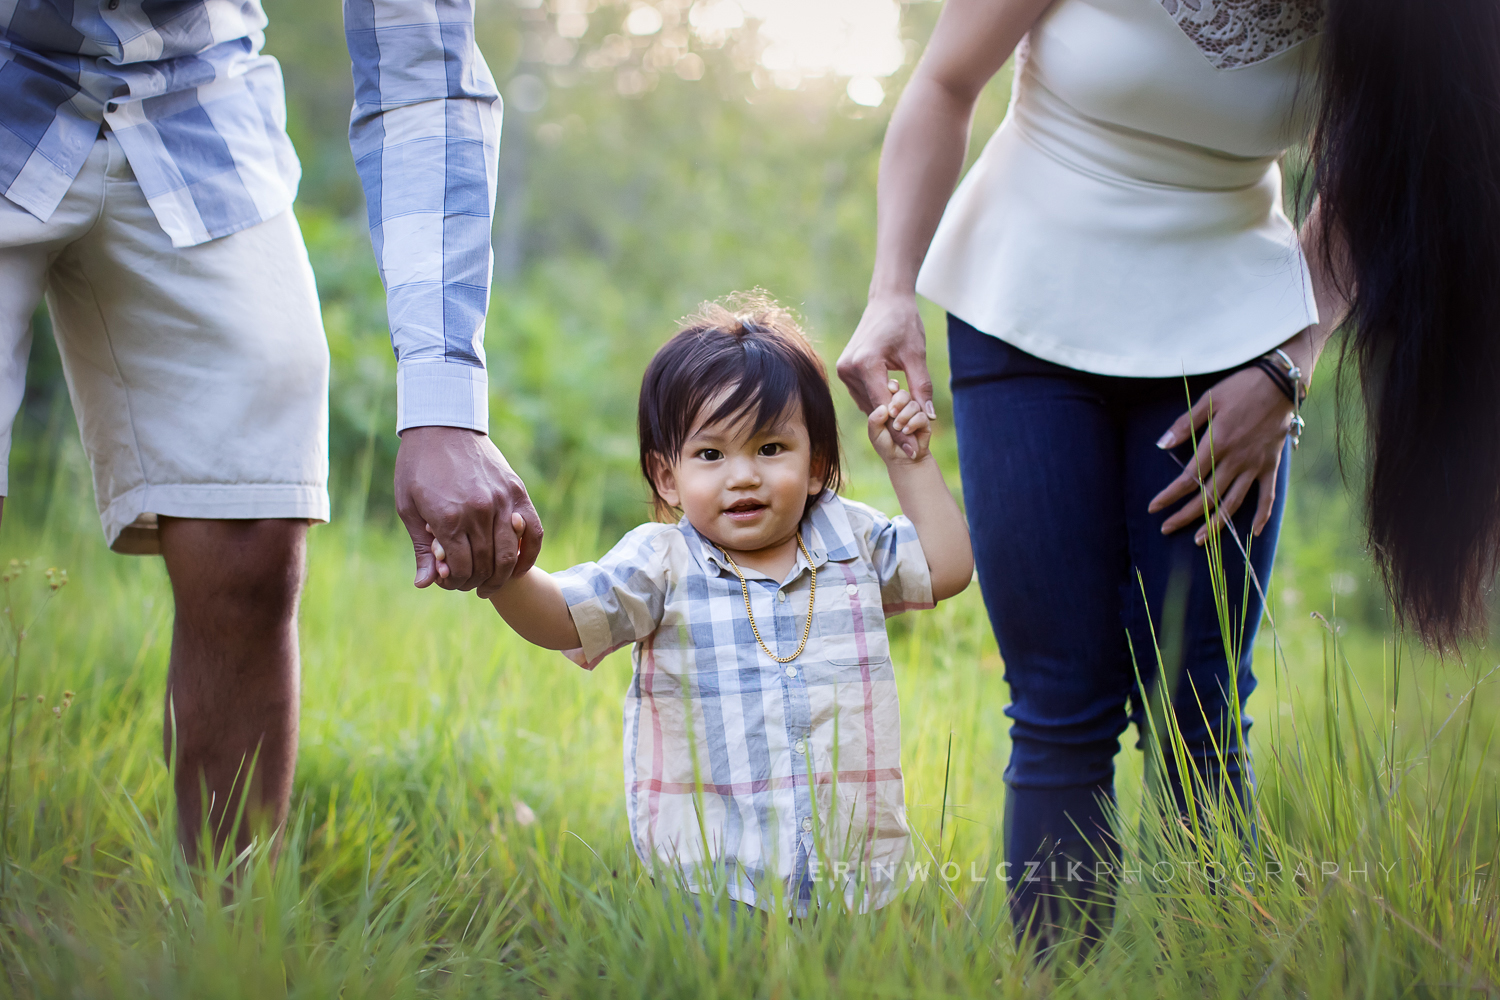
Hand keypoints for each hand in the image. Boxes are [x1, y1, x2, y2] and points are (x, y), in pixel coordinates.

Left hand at [394, 426, 542, 596]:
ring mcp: (501, 501)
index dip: (455, 582)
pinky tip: (516, 567)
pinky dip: (528, 555)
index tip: (448, 581)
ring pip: (509, 554)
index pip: (460, 568)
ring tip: (490, 583)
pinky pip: (533, 532)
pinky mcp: (516, 491)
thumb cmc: (418, 467)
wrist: (442, 425)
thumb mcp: (409, 508)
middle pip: (485, 565)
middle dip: (475, 581)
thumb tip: (426, 584)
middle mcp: (478, 512)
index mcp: (448, 518)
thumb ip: (422, 548)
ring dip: (500, 575)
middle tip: (468, 585)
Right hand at [837, 294, 937, 452]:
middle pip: (874, 409)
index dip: (899, 431)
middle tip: (913, 447)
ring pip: (868, 404)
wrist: (887, 302)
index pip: (884, 407)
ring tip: (906, 432)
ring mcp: (844, 370)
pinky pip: (863, 395)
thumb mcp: (917, 356)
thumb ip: (921, 387)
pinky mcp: (845, 369)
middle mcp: (849, 369)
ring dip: (886, 417)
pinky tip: (894, 412)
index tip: (913, 449)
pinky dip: (879, 404)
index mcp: (866, 364)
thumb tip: (929, 417)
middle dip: (894, 427)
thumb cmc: (904, 324)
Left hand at [867, 380, 932, 462]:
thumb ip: (874, 421)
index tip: (891, 390)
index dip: (892, 386)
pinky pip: (921, 416)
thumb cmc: (886, 445)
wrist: (902, 460)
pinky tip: (907, 431)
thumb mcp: (875, 434)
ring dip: (904, 416)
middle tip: (892, 413)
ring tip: (898, 428)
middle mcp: (903, 406)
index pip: (891, 388)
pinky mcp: (924, 421)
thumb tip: (883, 408)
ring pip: (912, 404)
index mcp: (889, 405)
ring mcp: (914, 413)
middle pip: (903, 393)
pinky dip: (913, 423)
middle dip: (898, 401)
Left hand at [1148, 367, 1294, 543]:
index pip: (1188, 478)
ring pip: (1233, 502)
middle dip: (1185, 516)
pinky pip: (1267, 495)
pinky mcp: (1271, 465)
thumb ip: (1184, 425)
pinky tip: (1254, 533)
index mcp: (1217, 443)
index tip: (1154, 507)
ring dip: (1215, 524)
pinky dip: (1262, 515)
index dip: (1169, 495)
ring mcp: (1255, 465)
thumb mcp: (1208, 400)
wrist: (1280, 382)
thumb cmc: (1240, 388)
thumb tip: (1161, 444)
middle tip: (1167, 528)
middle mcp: (1236, 459)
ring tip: (1199, 540)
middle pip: (1208, 496)